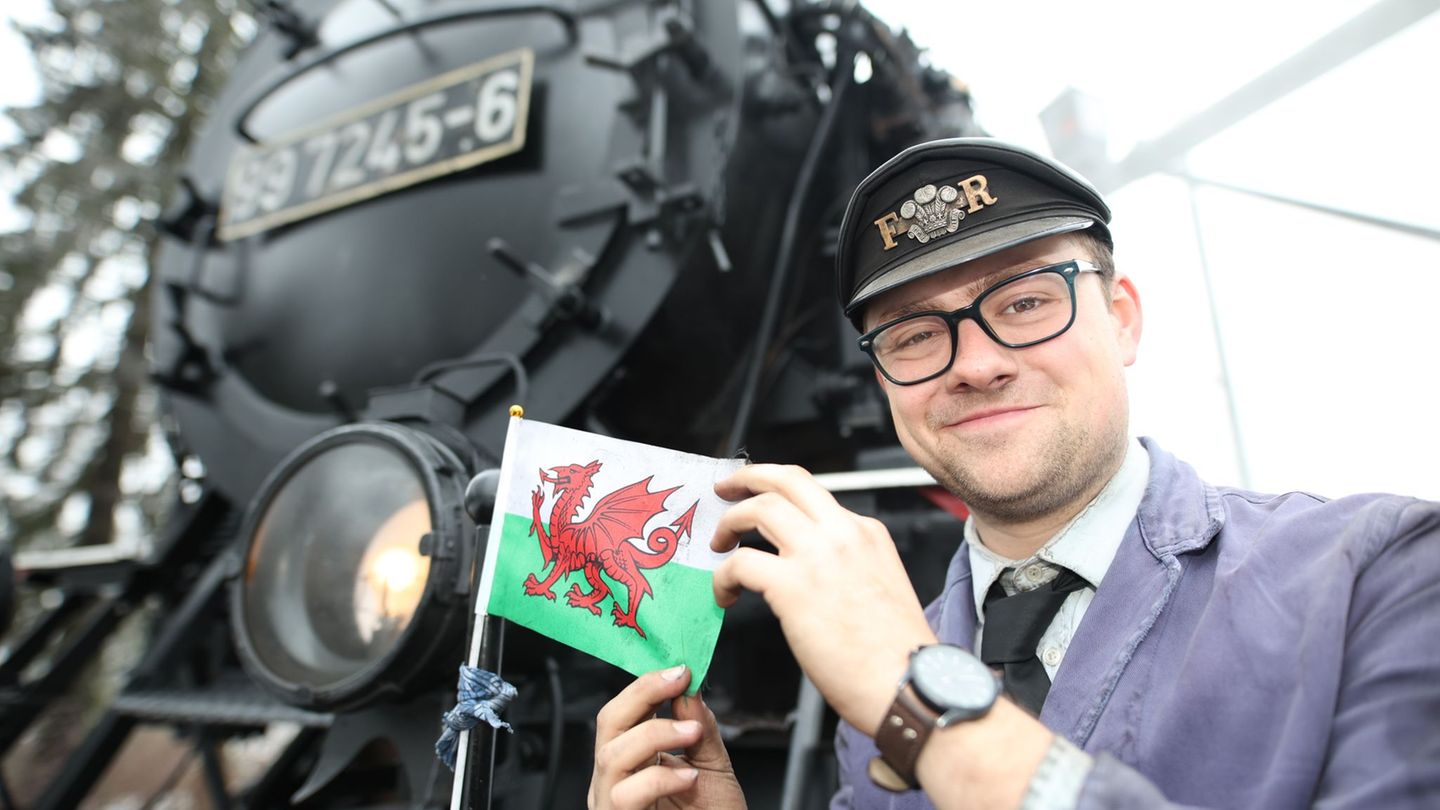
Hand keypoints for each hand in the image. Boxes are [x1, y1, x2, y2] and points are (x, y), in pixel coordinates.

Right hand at [589, 665, 745, 809]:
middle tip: (678, 682)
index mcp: (632, 760)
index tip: (679, 668)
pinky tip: (688, 777)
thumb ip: (700, 728)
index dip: (646, 685)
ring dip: (654, 735)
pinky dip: (658, 779)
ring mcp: (613, 804)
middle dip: (642, 695)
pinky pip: (626, 796)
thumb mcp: (712, 767)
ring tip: (691, 733)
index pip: (624, 711)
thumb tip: (690, 689)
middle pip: (607, 723)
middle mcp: (616, 780)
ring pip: (611, 756)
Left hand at [711, 464, 937, 735]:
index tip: (760, 500)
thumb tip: (807, 571)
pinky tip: (725, 593)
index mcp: (867, 533)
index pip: (815, 494)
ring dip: (730, 521)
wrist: (909, 685)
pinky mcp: (792, 586)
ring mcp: (817, 555)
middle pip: (787, 479)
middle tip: (725, 489)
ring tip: (719, 543)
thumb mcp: (881, 586)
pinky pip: (740, 563)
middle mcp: (843, 533)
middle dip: (748, 478)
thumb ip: (847, 565)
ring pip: (760, 508)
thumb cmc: (896, 655)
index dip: (779, 494)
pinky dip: (723, 576)